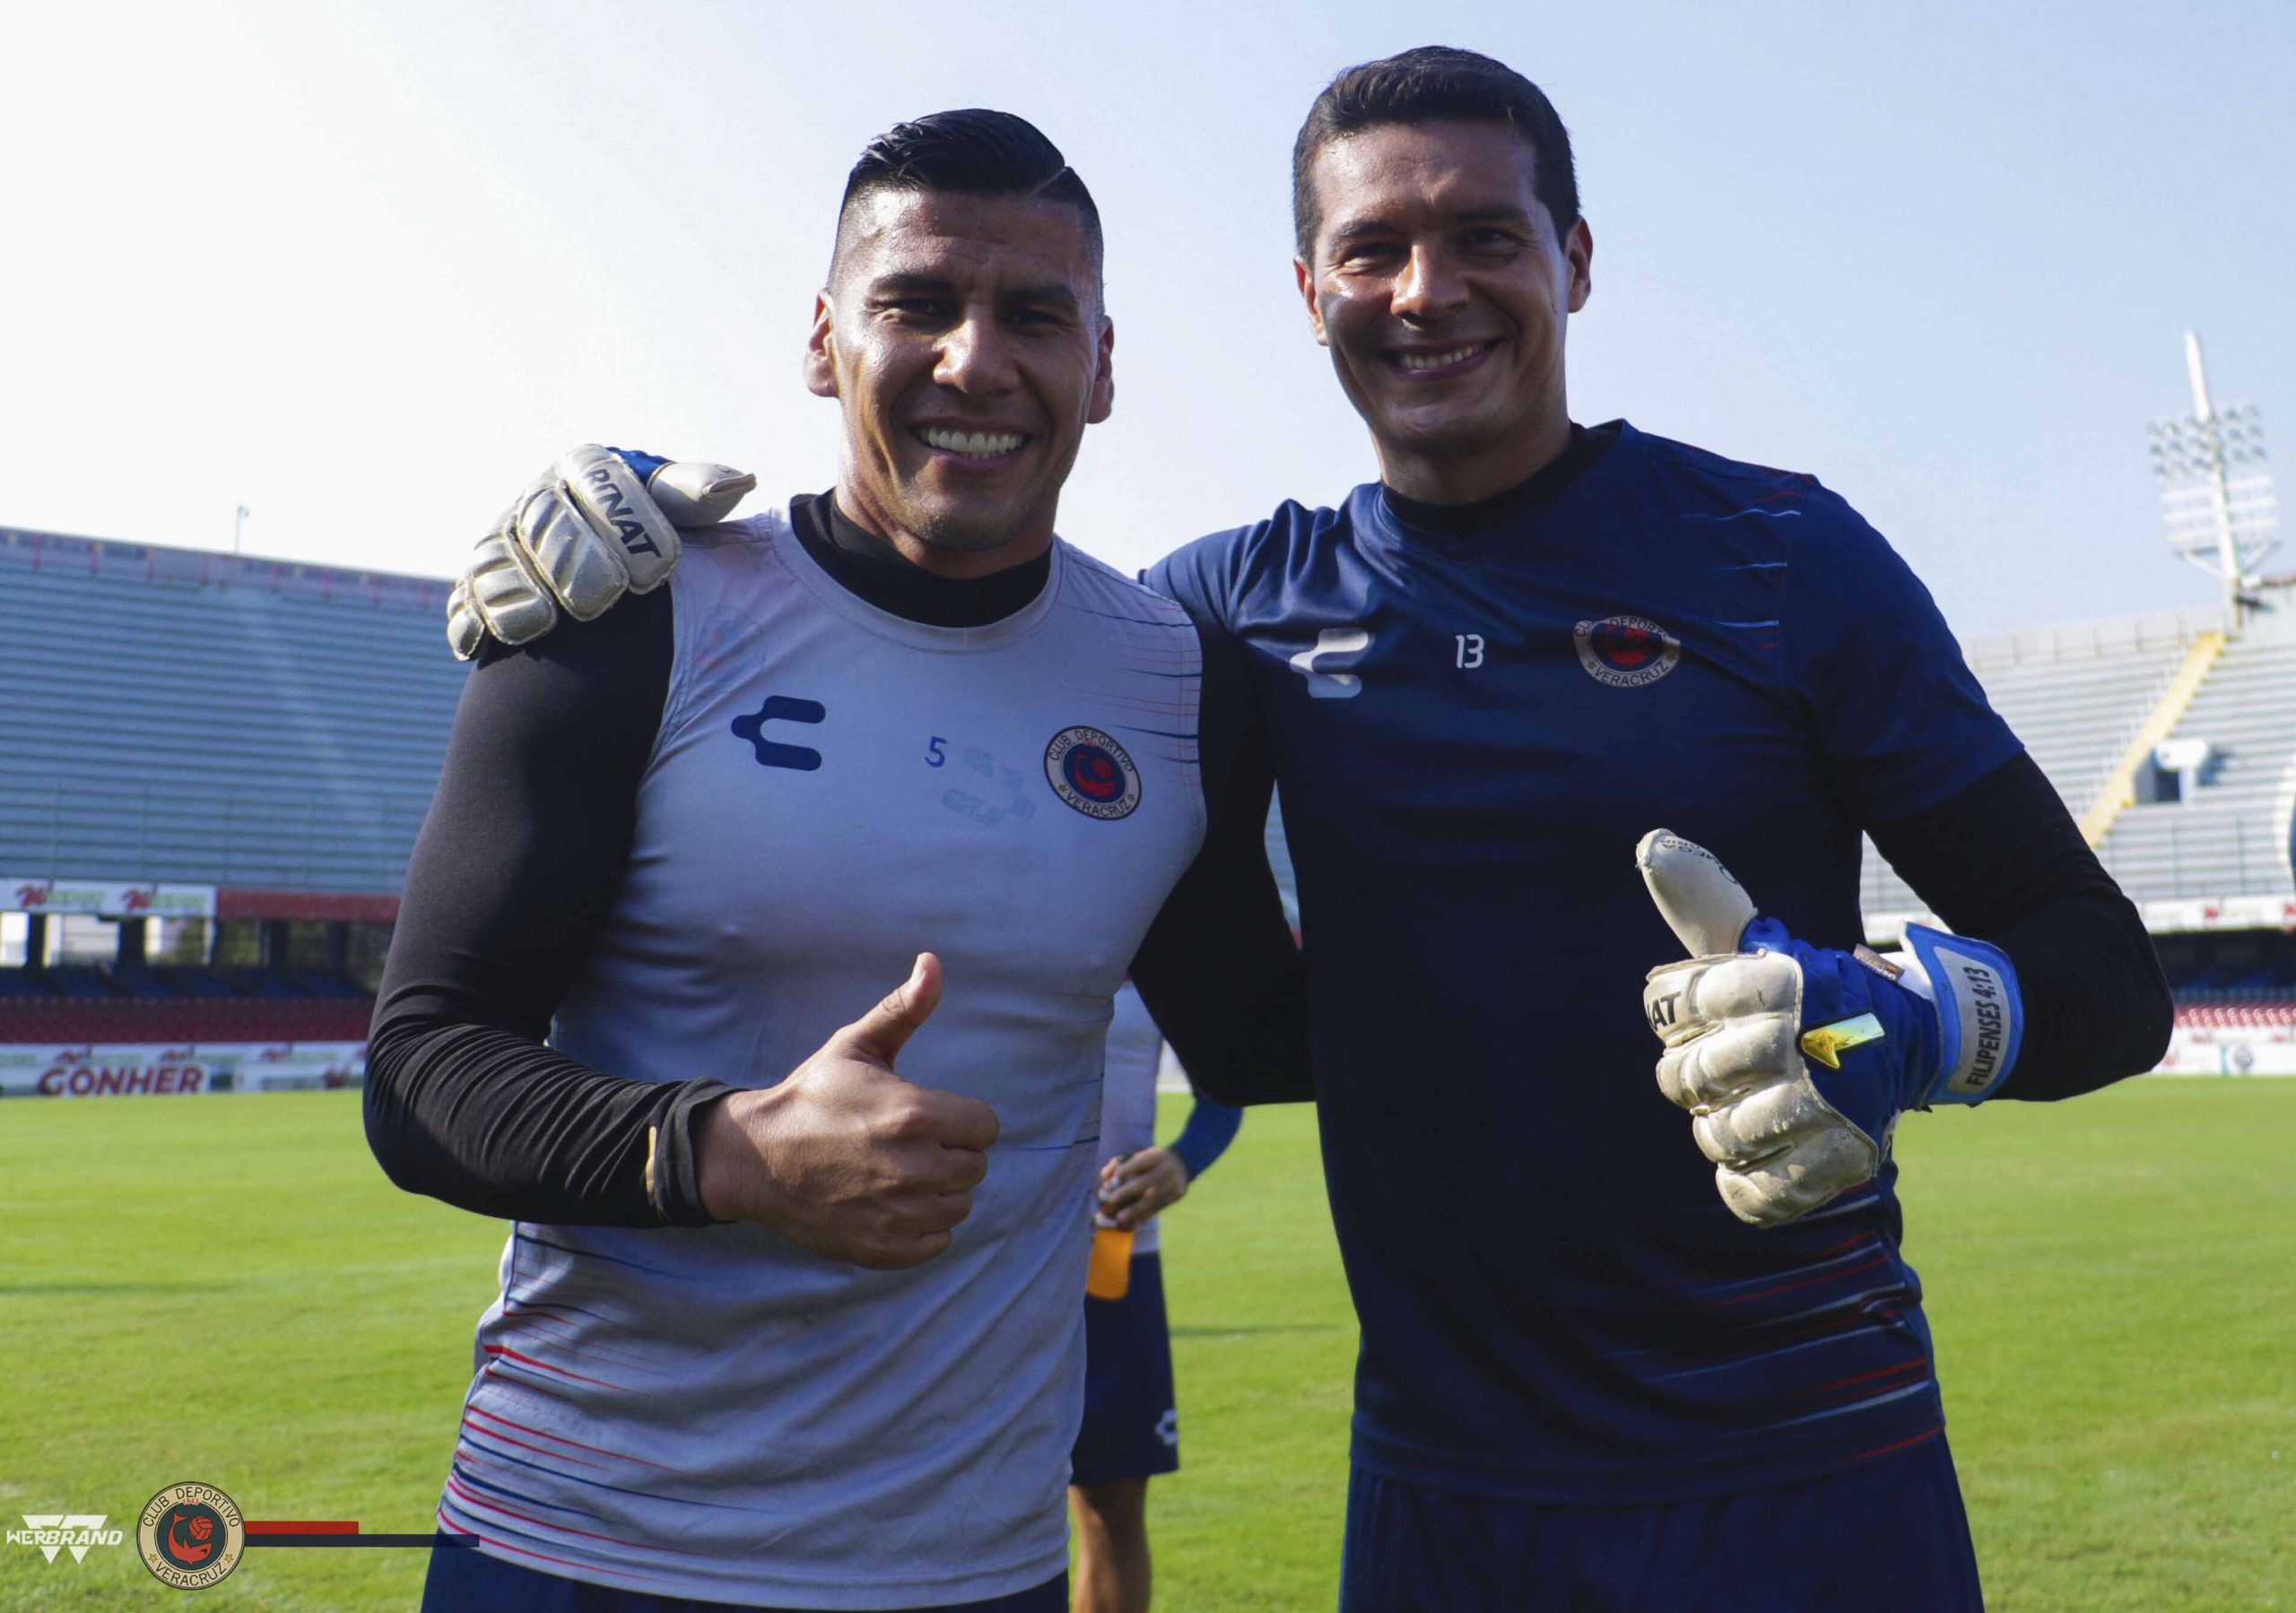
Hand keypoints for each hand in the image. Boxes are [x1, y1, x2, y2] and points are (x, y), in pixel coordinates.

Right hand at [446, 444, 755, 659]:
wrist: (611, 595)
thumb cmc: (654, 543)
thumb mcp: (677, 519)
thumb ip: (696, 500)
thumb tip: (740, 484)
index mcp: (585, 473)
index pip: (597, 476)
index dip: (627, 517)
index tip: (661, 567)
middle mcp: (537, 504)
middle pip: (541, 518)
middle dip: (569, 556)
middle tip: (603, 597)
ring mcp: (501, 547)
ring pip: (494, 559)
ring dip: (512, 589)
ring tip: (543, 622)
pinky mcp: (476, 593)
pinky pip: (464, 605)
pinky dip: (472, 623)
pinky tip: (485, 646)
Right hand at [695, 953, 1000, 1269]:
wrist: (756, 1157)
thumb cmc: (812, 1095)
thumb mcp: (856, 1045)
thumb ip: (903, 1008)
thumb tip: (933, 962)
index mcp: (915, 1115)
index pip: (986, 1126)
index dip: (962, 1119)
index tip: (930, 1116)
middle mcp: (914, 1168)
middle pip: (975, 1166)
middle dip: (950, 1152)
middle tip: (908, 1144)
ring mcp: (899, 1214)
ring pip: (959, 1205)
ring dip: (939, 1191)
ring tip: (899, 1172)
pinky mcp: (884, 1248)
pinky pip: (937, 1242)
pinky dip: (922, 1228)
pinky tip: (893, 1204)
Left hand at [1096, 1147, 1189, 1228]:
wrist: (1183, 1164)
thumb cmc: (1152, 1160)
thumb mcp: (1139, 1155)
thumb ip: (1119, 1164)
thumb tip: (1104, 1176)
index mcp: (1156, 1156)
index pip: (1139, 1163)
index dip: (1125, 1172)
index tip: (1110, 1182)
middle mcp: (1166, 1169)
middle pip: (1144, 1182)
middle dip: (1126, 1193)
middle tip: (1110, 1201)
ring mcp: (1173, 1184)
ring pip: (1152, 1200)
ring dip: (1134, 1210)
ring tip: (1119, 1218)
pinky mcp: (1176, 1196)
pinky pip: (1158, 1208)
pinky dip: (1143, 1216)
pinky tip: (1131, 1222)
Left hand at [1635, 830, 2021, 1226]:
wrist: (1922, 1038)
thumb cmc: (1814, 993)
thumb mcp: (1766, 945)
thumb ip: (1706, 902)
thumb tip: (1651, 843)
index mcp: (1777, 981)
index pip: (1671, 1003)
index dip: (1679, 1013)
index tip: (1710, 1012)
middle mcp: (1801, 1040)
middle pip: (1685, 1079)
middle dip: (1693, 1079)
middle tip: (1727, 1072)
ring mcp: (1826, 1106)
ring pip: (1715, 1137)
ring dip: (1720, 1131)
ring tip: (1750, 1110)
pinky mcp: (1843, 1160)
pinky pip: (1756, 1194)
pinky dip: (1748, 1187)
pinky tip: (1760, 1160)